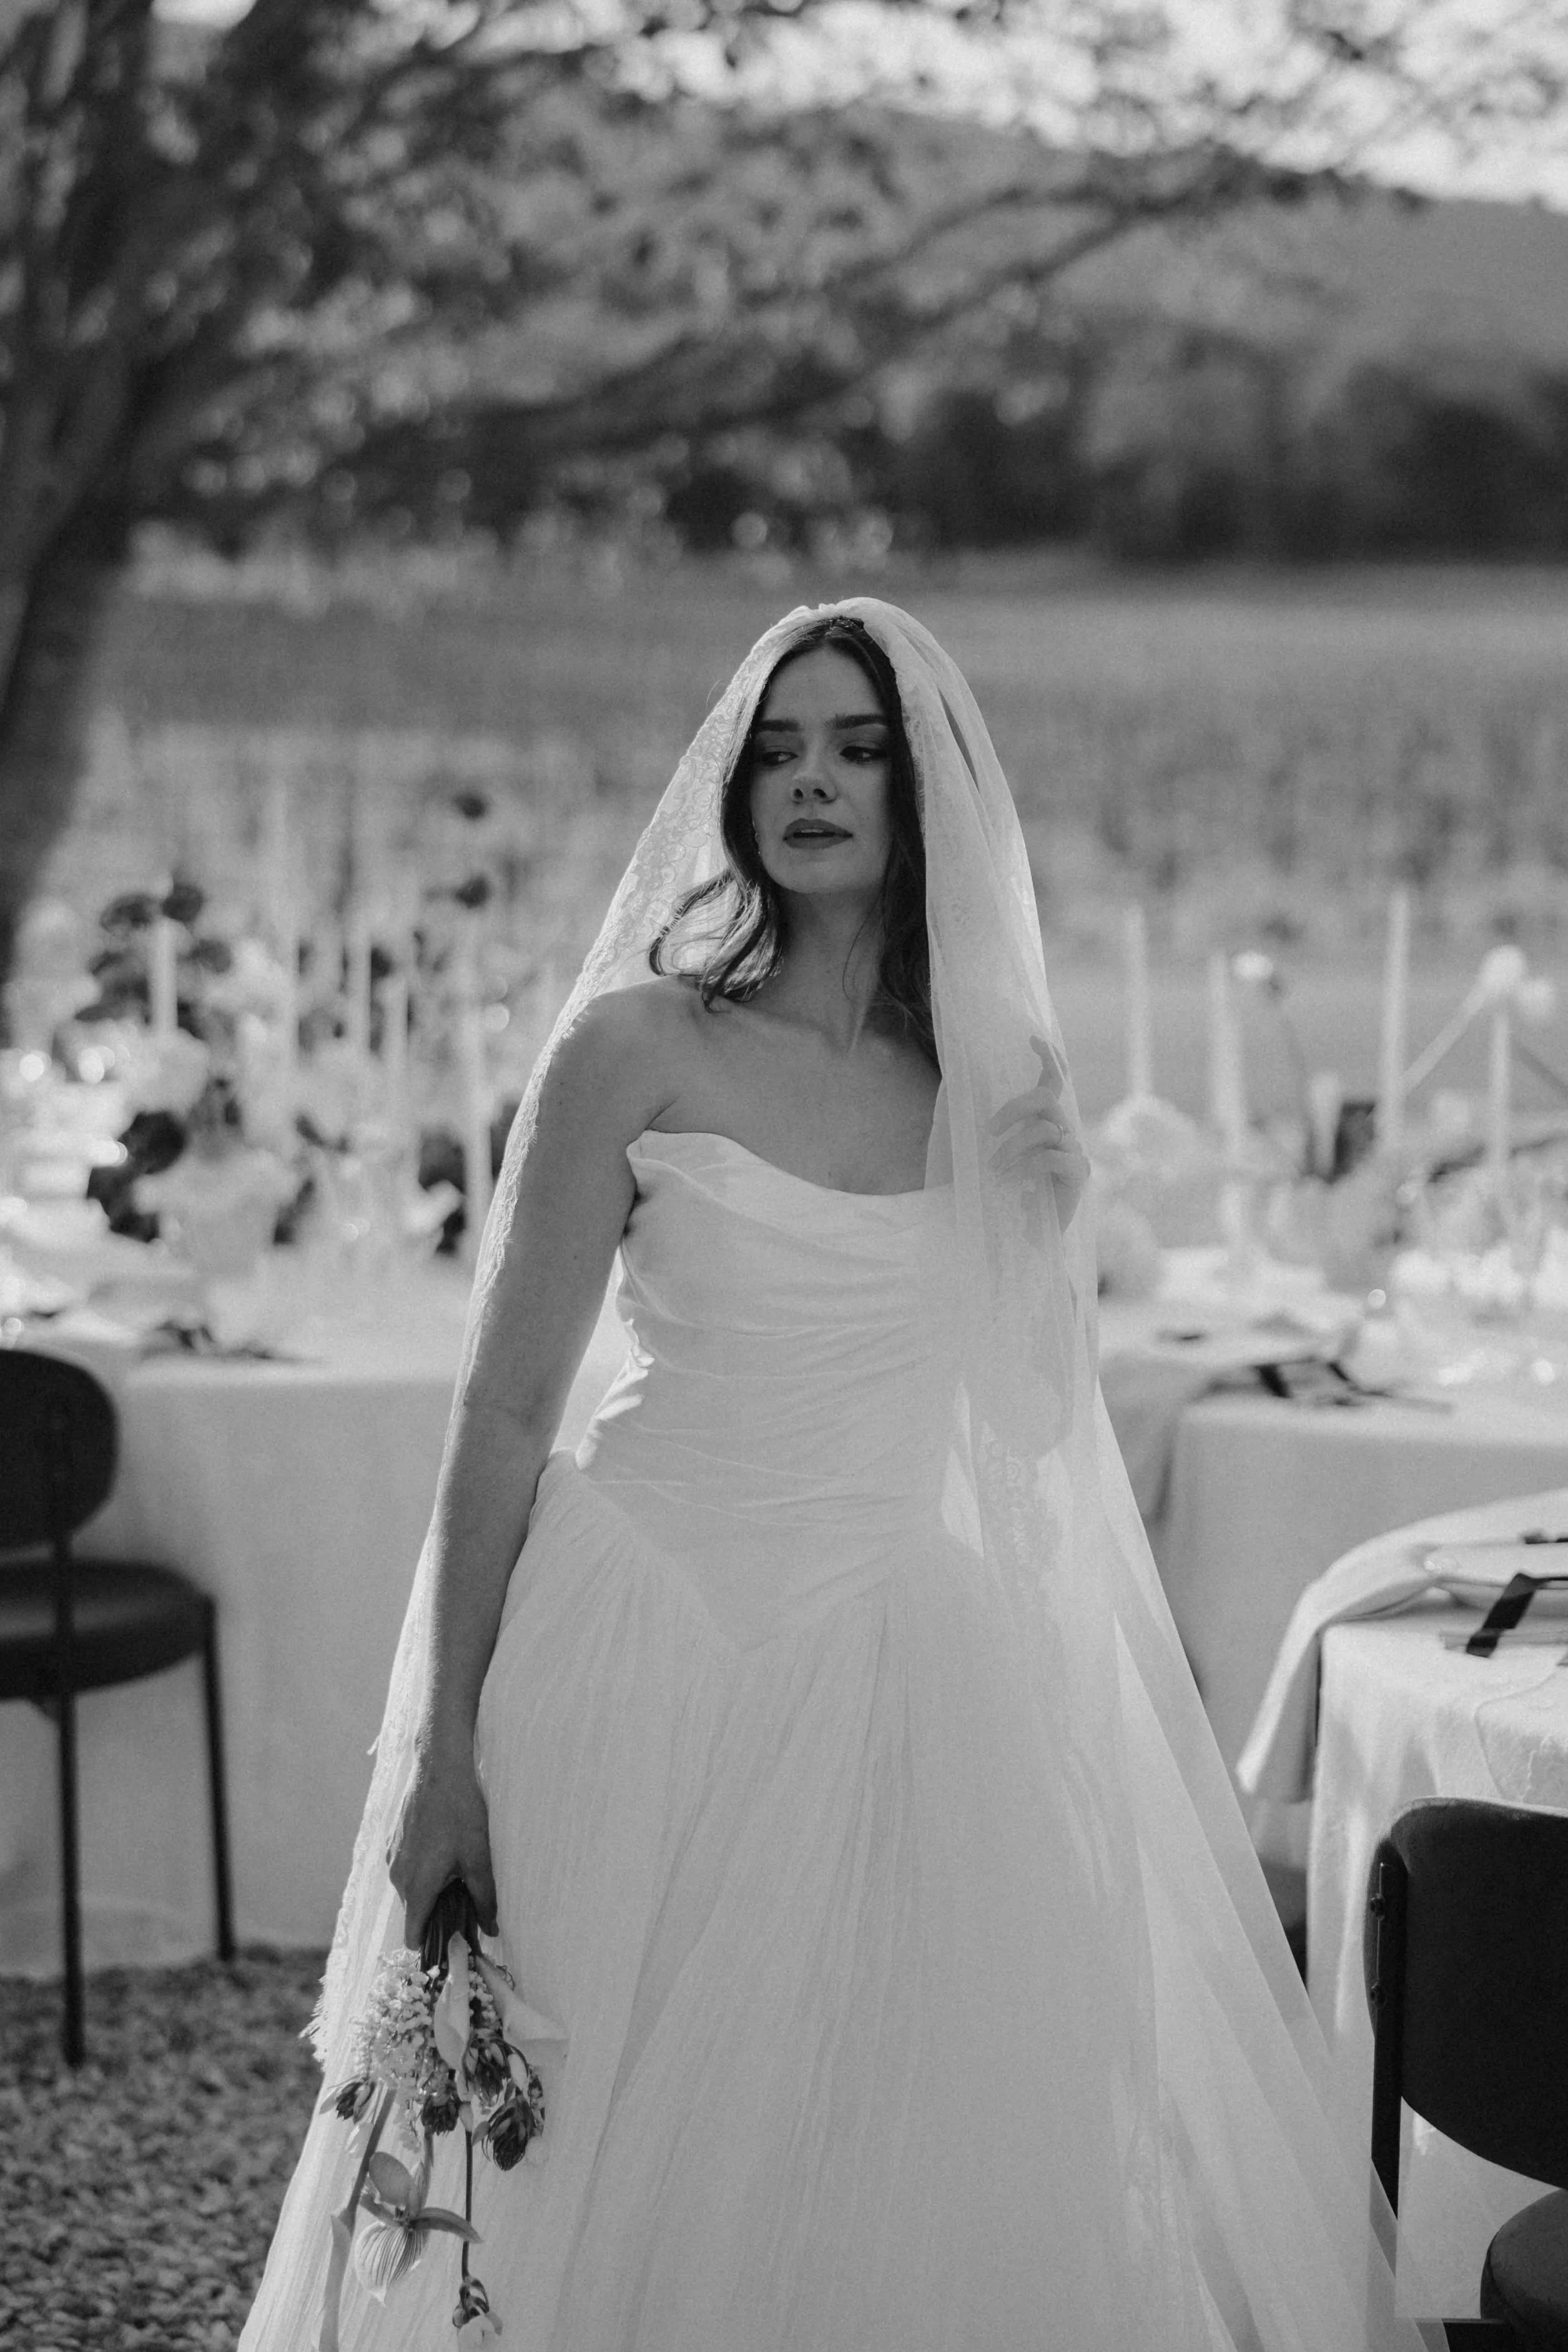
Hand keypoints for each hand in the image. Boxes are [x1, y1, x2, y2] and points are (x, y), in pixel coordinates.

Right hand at [386, 1734, 498, 1948]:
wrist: (439, 1766)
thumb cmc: (461, 1811)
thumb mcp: (479, 1857)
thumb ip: (484, 1898)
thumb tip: (491, 1929)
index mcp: (416, 1886)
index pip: (412, 1936)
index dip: (433, 1944)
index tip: (454, 1943)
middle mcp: (397, 1875)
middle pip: (415, 1912)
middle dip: (438, 1913)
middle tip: (468, 1901)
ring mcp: (392, 1855)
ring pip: (411, 1888)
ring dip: (432, 1888)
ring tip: (460, 1869)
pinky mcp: (394, 1839)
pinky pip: (407, 1867)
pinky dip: (424, 1868)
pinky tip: (447, 1848)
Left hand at [989, 1033, 1090, 1227]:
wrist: (1006, 1239)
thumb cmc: (989, 1195)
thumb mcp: (972, 1150)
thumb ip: (972, 1118)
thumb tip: (954, 1078)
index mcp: (1042, 1124)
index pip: (1053, 1082)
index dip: (1048, 1058)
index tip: (1031, 1038)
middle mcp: (1062, 1134)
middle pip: (1046, 1098)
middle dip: (1015, 1108)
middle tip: (989, 1130)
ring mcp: (1073, 1154)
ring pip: (1046, 1129)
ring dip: (1013, 1147)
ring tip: (994, 1169)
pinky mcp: (1078, 1177)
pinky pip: (1056, 1157)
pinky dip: (1029, 1166)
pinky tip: (1012, 1181)